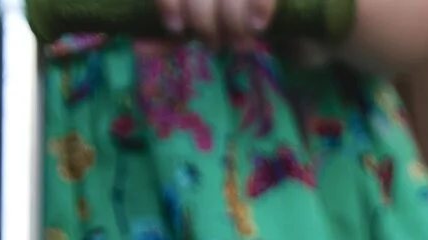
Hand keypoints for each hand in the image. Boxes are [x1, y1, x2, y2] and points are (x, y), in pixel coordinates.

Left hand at [160, 0, 278, 48]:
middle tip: (215, 45)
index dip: (169, 3)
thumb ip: (173, 33)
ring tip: (241, 45)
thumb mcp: (200, 18)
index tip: (177, 28)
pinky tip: (258, 27)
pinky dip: (259, 8)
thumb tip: (141, 47)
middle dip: (205, 25)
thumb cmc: (234, 12)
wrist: (287, 8)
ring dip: (232, 26)